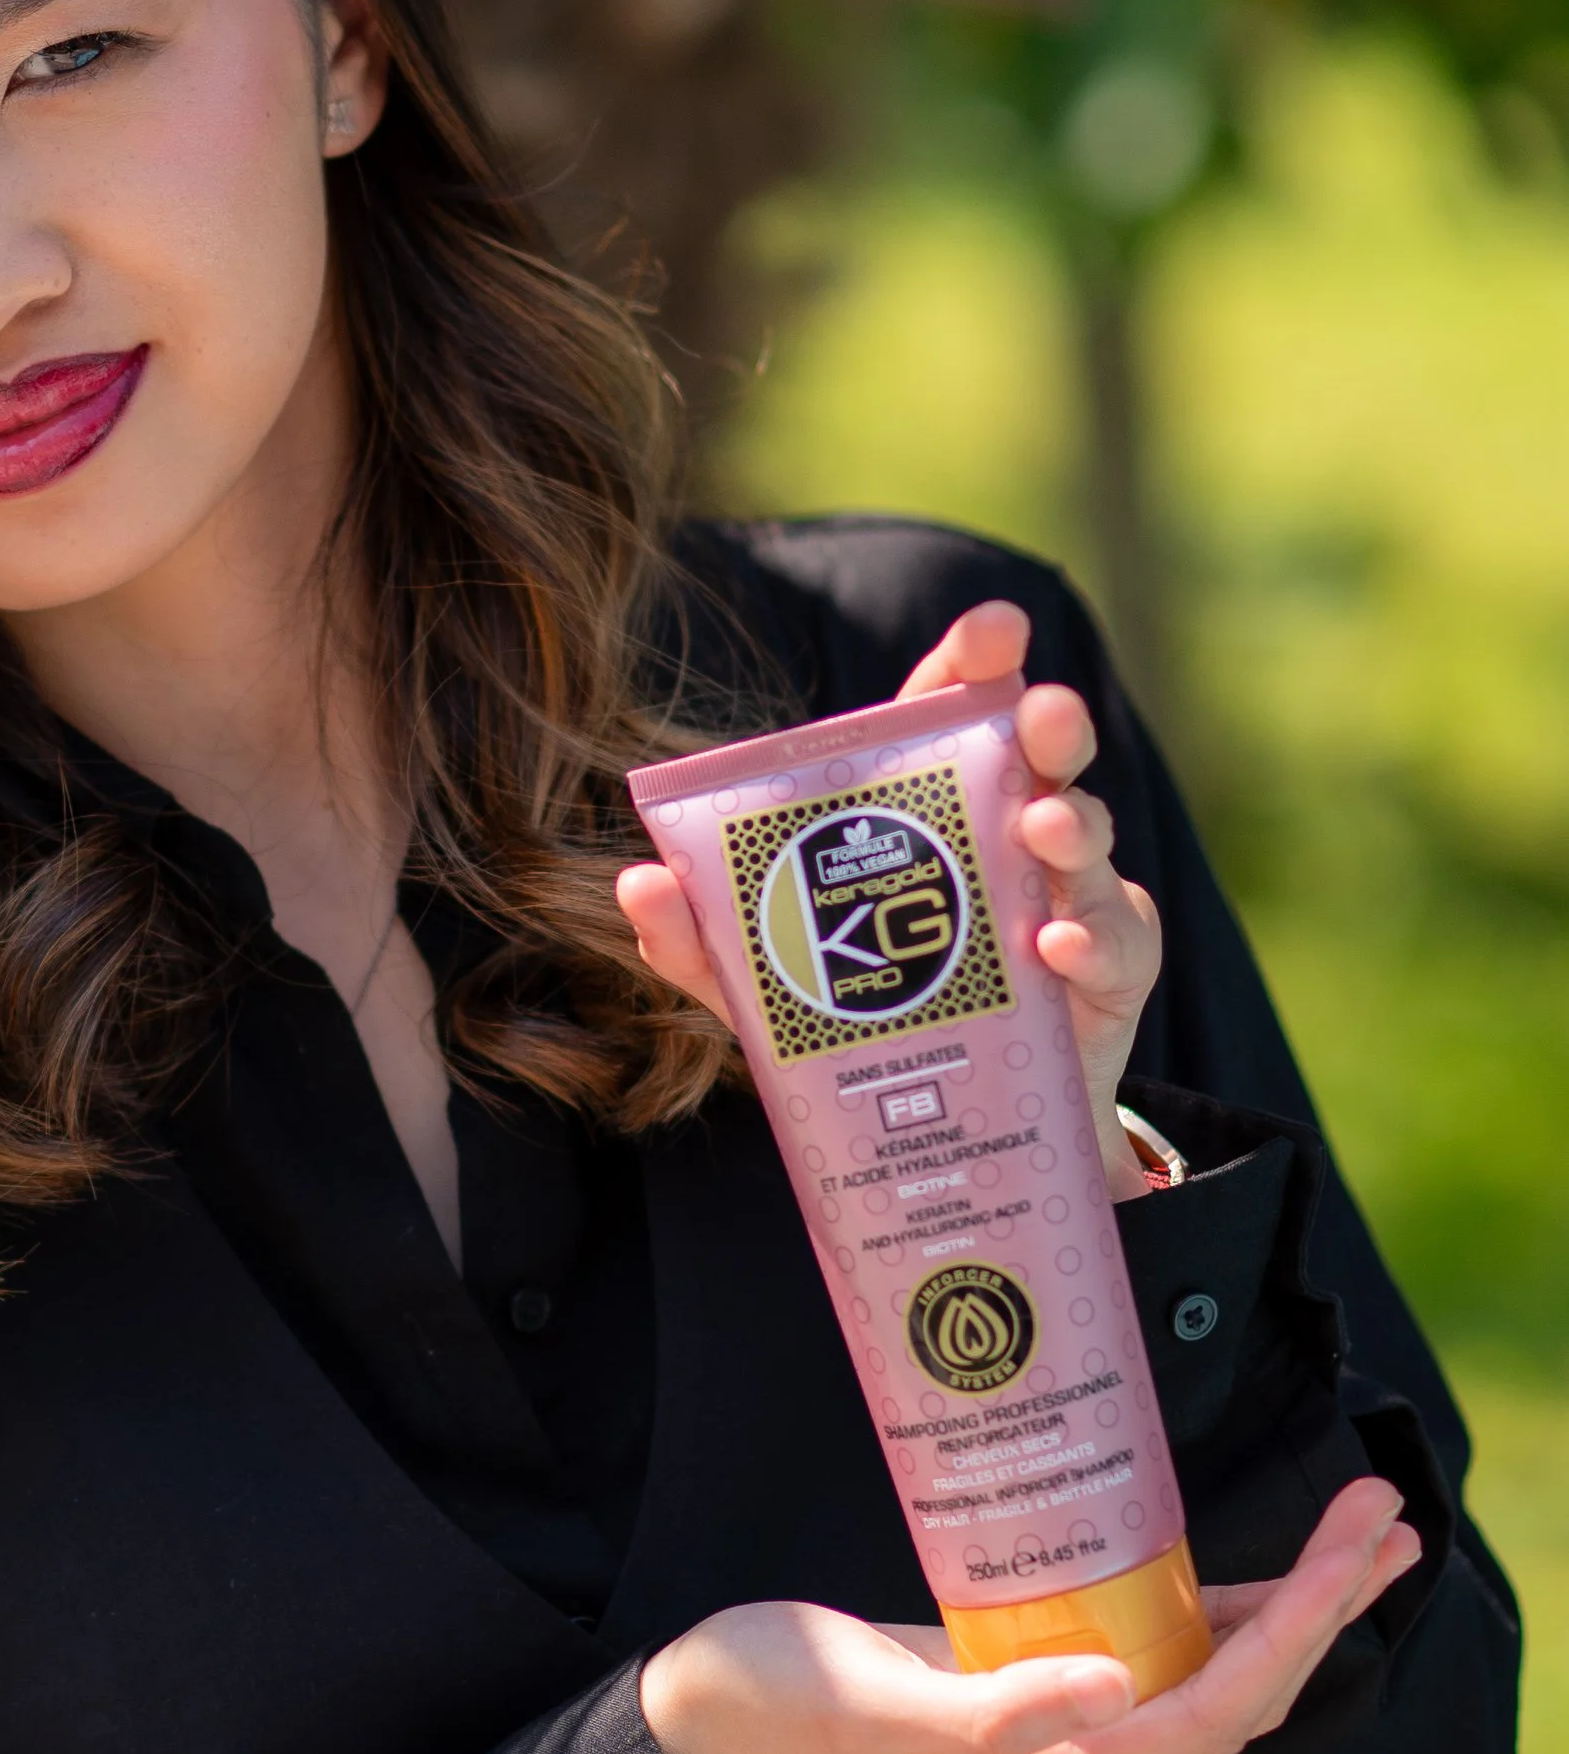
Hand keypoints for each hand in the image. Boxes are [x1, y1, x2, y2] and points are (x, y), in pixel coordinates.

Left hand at [617, 595, 1163, 1200]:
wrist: (961, 1125)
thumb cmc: (868, 1023)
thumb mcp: (768, 991)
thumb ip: (705, 941)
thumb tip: (639, 884)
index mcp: (935, 810)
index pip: (955, 713)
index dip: (975, 661)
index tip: (996, 629)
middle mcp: (1012, 833)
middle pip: (1042, 756)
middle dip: (1049, 724)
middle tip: (1041, 715)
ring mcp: (1070, 896)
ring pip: (1086, 838)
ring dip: (1069, 826)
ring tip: (1040, 827)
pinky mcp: (1110, 969)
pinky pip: (1114, 944)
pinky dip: (1088, 940)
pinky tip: (1054, 946)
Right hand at [638, 1478, 1421, 1753]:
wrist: (689, 1741)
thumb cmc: (758, 1706)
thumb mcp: (861, 1694)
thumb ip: (987, 1707)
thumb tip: (1124, 1688)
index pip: (1209, 1712)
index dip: (1298, 1627)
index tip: (1351, 1540)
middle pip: (1233, 1701)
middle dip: (1322, 1612)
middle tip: (1387, 1517)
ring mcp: (1048, 1744)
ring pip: (1206, 1683)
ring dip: (1291, 1614)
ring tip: (1361, 1539)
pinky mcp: (1023, 1699)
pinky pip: (1152, 1666)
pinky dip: (1218, 1615)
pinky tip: (1254, 1576)